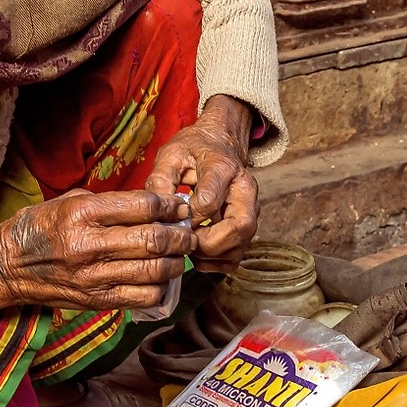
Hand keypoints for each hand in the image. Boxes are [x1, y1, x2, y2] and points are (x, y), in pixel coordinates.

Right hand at [0, 189, 195, 323]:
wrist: (7, 267)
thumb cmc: (40, 227)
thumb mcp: (69, 201)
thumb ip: (110, 203)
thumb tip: (155, 205)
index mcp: (82, 213)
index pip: (143, 206)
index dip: (171, 205)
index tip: (180, 207)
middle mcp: (88, 244)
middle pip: (154, 240)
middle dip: (181, 236)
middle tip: (189, 233)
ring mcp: (93, 276)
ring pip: (154, 270)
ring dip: (177, 262)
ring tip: (181, 255)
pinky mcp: (96, 300)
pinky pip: (143, 298)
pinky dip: (161, 288)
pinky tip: (162, 278)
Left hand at [146, 96, 260, 271]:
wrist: (219, 143)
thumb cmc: (193, 150)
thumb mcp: (171, 154)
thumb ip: (160, 180)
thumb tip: (156, 214)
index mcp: (223, 168)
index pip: (209, 202)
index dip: (188, 218)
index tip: (173, 219)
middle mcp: (245, 190)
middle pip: (241, 226)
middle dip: (208, 243)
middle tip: (184, 242)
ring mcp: (251, 209)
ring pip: (242, 245)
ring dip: (212, 255)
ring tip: (187, 248)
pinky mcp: (247, 226)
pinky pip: (237, 255)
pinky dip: (216, 263)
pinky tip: (197, 255)